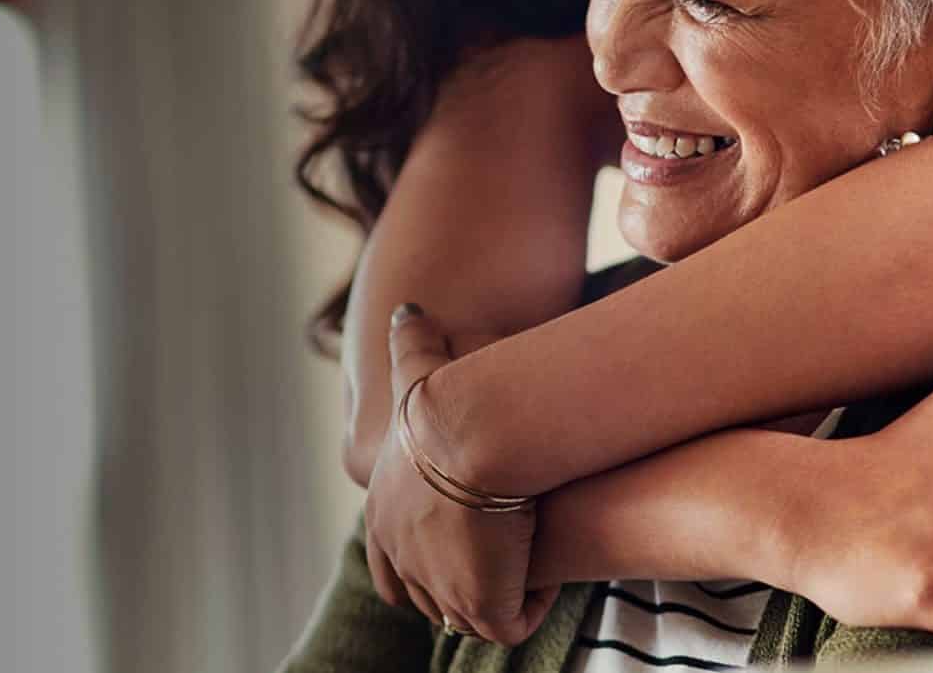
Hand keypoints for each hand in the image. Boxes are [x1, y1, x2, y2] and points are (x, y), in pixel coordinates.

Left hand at [360, 305, 554, 644]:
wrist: (473, 433)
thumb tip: (407, 309)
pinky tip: (550, 573)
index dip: (419, 564)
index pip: (389, 566)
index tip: (458, 548)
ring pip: (468, 614)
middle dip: (463, 585)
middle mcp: (401, 559)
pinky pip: (509, 623)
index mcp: (383, 517)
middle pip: (428, 597)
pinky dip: (531, 604)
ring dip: (499, 593)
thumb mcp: (421, 372)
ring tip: (530, 565)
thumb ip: (411, 344)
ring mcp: (438, 588)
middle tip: (503, 559)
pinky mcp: (481, 606)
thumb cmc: (450, 402)